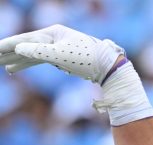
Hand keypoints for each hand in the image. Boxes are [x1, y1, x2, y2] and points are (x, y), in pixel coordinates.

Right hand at [0, 24, 121, 83]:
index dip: (8, 45)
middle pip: (25, 45)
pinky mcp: (62, 58)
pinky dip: (27, 64)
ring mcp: (57, 48)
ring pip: (31, 53)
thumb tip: (18, 47)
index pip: (25, 39)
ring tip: (2, 66)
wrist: (108, 66)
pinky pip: (39, 60)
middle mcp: (53, 38)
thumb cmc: (86, 58)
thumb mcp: (60, 55)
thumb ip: (39, 51)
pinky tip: (16, 69)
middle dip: (8, 52)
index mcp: (52, 33)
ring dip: (15, 59)